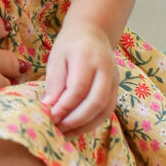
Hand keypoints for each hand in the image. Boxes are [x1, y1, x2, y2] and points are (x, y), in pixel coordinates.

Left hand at [43, 15, 117, 131]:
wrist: (93, 32)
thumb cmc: (70, 45)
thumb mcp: (57, 58)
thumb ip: (54, 83)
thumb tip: (49, 108)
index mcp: (88, 58)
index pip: (78, 88)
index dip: (64, 106)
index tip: (50, 117)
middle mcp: (106, 70)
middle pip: (96, 101)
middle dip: (75, 119)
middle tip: (57, 128)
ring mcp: (114, 81)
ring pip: (104, 110)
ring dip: (84, 125)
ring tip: (65, 132)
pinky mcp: (116, 89)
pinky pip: (107, 111)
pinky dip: (92, 123)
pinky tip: (76, 128)